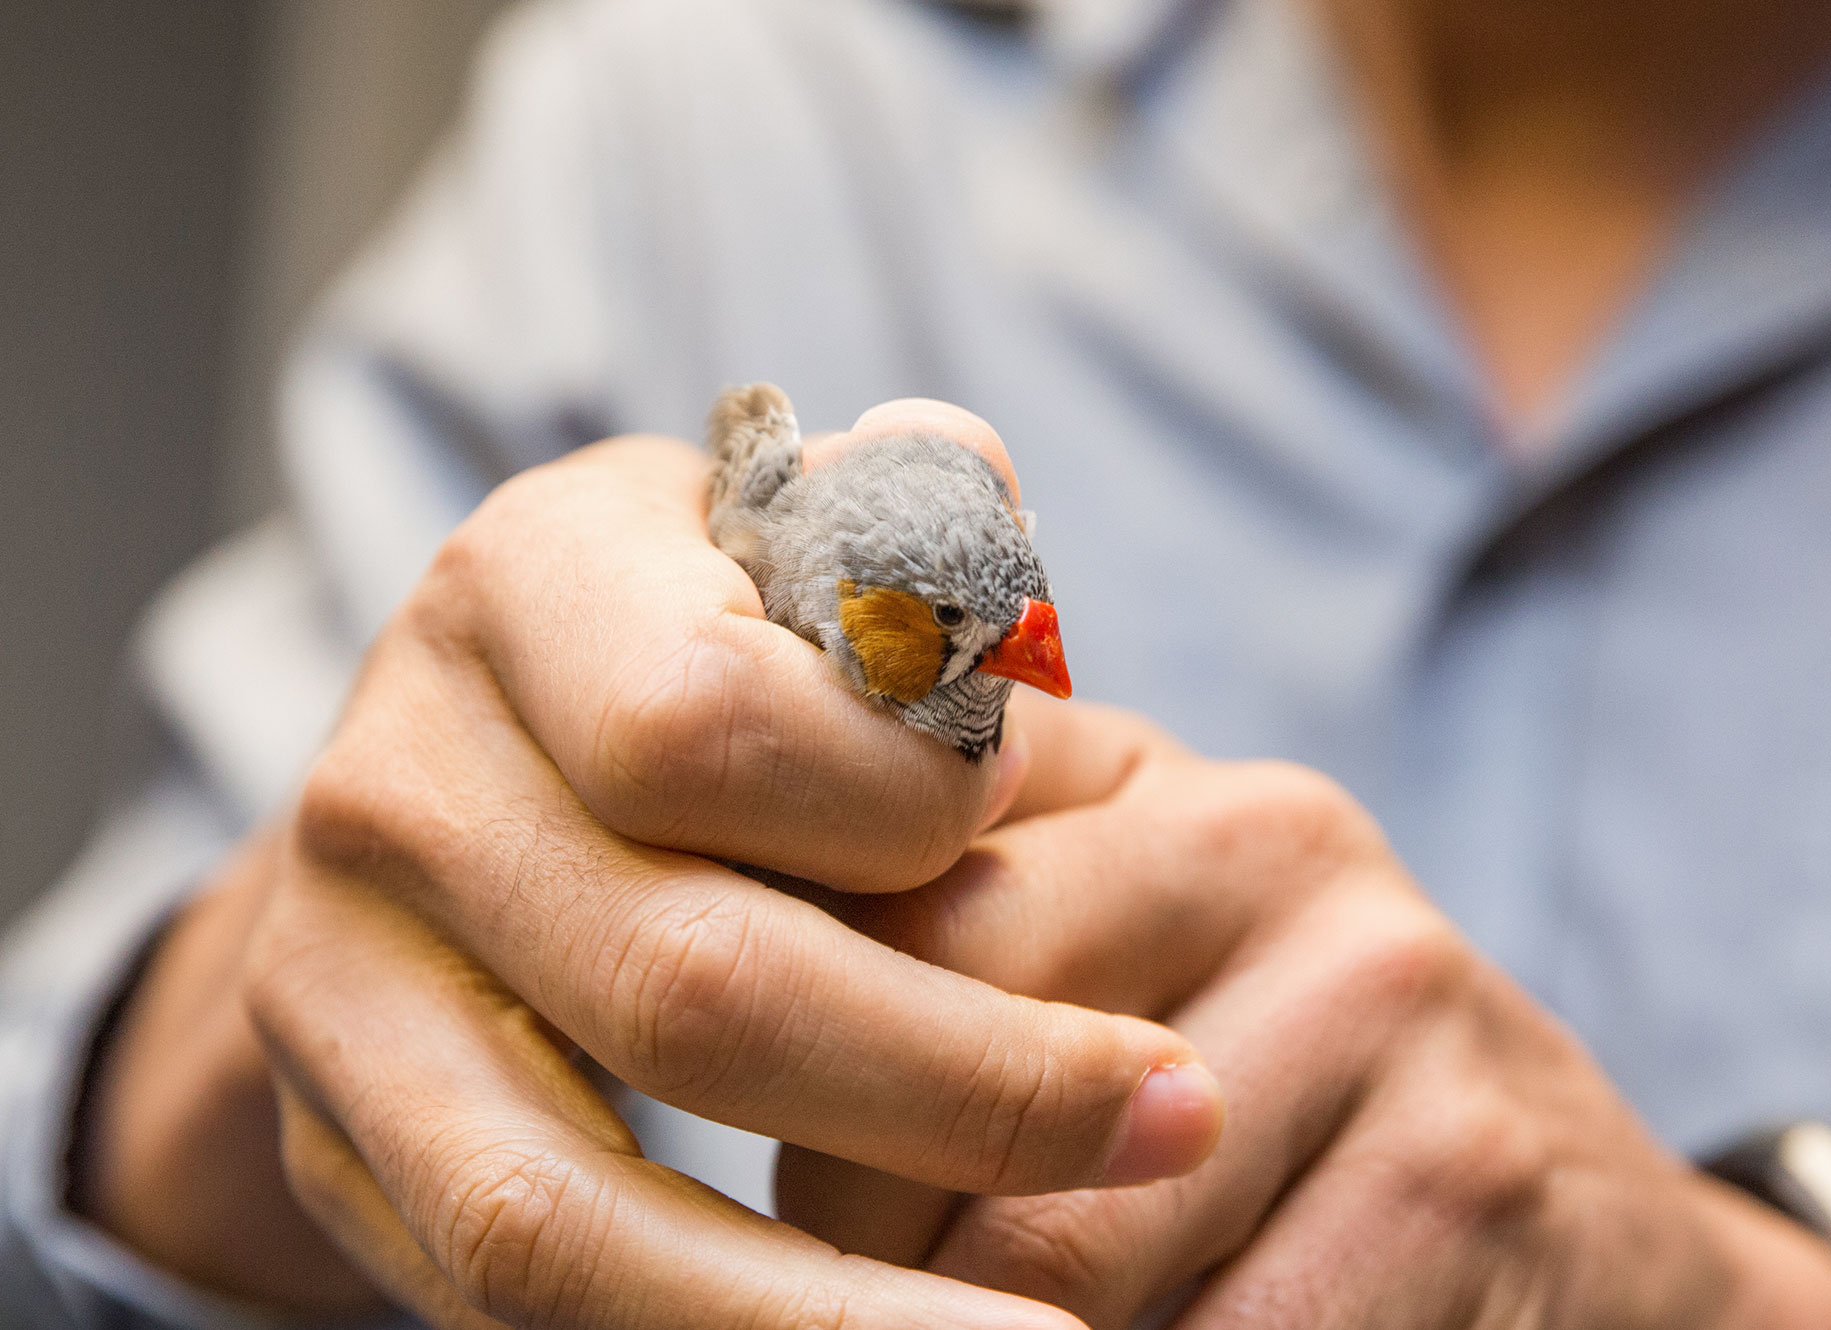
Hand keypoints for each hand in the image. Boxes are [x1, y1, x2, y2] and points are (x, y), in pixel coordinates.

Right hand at [75, 429, 1222, 1328]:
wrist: (470, 776)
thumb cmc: (712, 646)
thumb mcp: (802, 550)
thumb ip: (918, 555)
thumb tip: (1002, 634)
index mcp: (526, 586)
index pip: (707, 724)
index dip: (909, 805)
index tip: (1040, 839)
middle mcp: (400, 781)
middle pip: (680, 983)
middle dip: (964, 1087)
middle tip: (1177, 1125)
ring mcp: (340, 983)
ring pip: (566, 1213)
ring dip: (830, 1312)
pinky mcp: (344, 1142)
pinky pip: (523, 1301)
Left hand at [778, 695, 1830, 1329]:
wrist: (1573, 1218)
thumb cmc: (1267, 1088)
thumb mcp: (1122, 954)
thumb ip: (947, 928)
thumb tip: (688, 984)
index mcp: (1143, 773)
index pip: (880, 889)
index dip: (783, 1057)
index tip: (765, 1144)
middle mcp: (1273, 841)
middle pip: (949, 1054)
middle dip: (859, 1222)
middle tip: (846, 1284)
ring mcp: (1385, 1003)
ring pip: (1050, 1249)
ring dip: (966, 1329)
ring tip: (947, 1320)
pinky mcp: (1466, 1179)